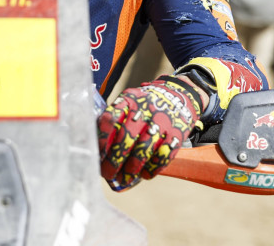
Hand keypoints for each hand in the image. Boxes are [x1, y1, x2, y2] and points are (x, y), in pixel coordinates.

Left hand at [98, 76, 202, 190]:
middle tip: (107, 173)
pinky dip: (152, 169)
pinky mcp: (176, 134)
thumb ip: (114, 120)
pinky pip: (163, 156)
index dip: (101, 140)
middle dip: (114, 160)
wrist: (176, 95)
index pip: (110, 120)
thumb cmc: (143, 106)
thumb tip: (96, 149)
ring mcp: (162, 121)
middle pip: (126, 138)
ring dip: (132, 168)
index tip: (96, 156)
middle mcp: (144, 109)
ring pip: (144, 149)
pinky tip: (144, 174)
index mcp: (127, 100)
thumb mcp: (127, 103)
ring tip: (124, 177)